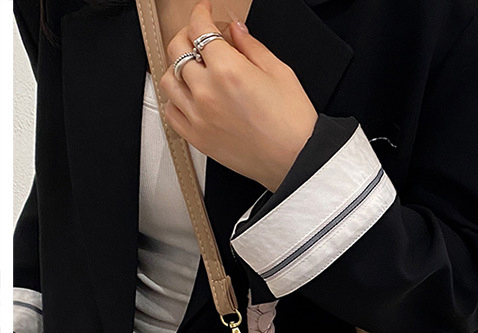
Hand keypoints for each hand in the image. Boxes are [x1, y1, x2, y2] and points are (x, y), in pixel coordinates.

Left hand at [159, 0, 318, 192]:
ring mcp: (199, 116)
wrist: (297, 160)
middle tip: (200, 36)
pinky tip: (189, 96)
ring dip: (178, 67)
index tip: (205, 11)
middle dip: (187, 34)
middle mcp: (207, 92)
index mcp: (228, 70)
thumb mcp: (280, 73)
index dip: (201, 12)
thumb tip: (236, 31)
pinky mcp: (198, 138)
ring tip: (194, 68)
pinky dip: (175, 99)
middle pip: (178, 49)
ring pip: (169, 79)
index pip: (200, 28)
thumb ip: (252, 47)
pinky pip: (171, 112)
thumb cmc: (294, 124)